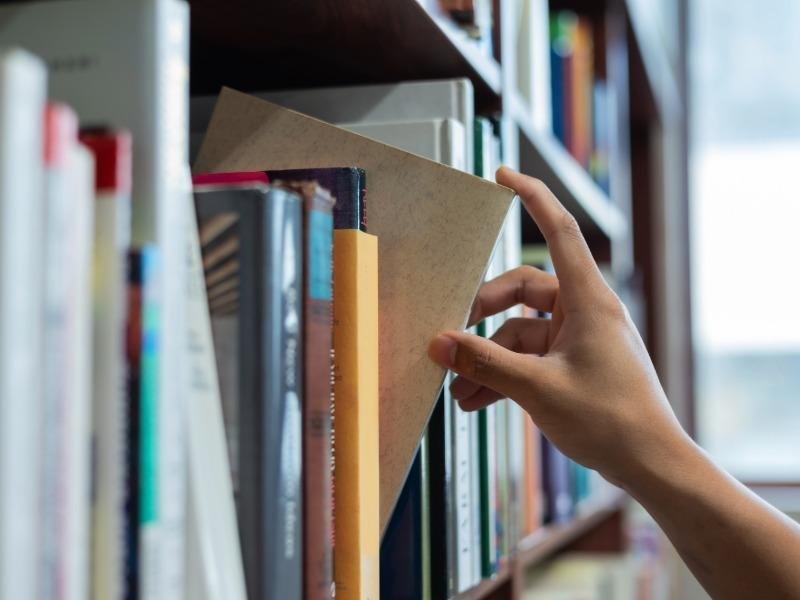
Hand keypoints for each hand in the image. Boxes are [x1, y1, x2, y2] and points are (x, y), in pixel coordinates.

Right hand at [427, 167, 690, 487]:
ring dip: (488, 357)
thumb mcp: (538, 389)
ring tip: (459, 389)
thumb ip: (484, 363)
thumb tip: (439, 343)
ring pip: (520, 332)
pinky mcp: (573, 364)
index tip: (502, 174)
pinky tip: (477, 401)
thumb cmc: (611, 420)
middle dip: (482, 314)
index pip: (559, 231)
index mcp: (588, 300)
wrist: (651, 465)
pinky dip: (503, 375)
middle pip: (522, 290)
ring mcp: (579, 339)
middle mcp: (584, 312)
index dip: (532, 197)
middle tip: (451, 337)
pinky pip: (529, 358)